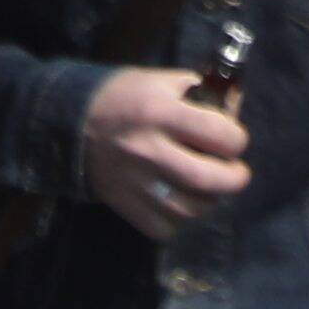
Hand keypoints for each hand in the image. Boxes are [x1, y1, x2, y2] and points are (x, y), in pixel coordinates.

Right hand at [81, 75, 255, 241]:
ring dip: (209, 201)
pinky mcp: (125, 206)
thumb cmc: (123, 96)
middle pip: (207, 180)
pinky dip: (180, 219)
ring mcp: (136, 183)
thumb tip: (235, 107)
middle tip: (236, 173)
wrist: (72, 124)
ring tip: (209, 188)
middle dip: (234, 178)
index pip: (218, 135)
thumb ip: (200, 92)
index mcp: (161, 113)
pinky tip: (180, 202)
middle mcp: (149, 150)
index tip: (233, 139)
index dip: (236, 138)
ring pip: (189, 210)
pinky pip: (165, 227)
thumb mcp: (161, 81)